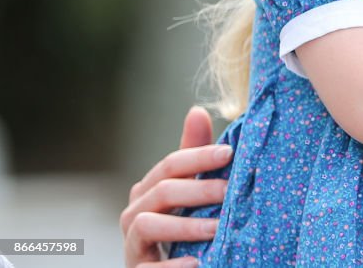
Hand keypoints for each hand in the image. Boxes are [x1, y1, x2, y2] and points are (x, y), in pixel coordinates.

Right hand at [121, 107, 231, 267]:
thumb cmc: (182, 226)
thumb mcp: (190, 192)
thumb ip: (193, 156)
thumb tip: (197, 111)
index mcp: (148, 191)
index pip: (170, 165)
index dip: (198, 156)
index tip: (230, 153)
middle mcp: (134, 214)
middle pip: (162, 192)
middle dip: (197, 189)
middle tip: (229, 191)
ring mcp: (132, 245)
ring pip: (147, 225)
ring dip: (185, 226)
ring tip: (217, 228)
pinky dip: (171, 266)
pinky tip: (197, 262)